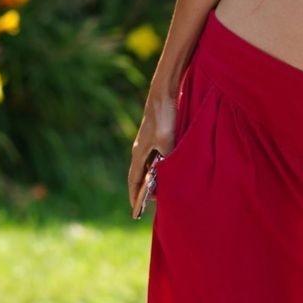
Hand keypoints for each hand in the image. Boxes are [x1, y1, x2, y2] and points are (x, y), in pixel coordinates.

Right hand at [128, 95, 178, 216]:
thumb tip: (168, 175)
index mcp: (139, 152)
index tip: (135, 211)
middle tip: (148, 206)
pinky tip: (168, 170)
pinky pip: (155, 157)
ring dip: (152, 178)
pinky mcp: (156, 135)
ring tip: (160, 192)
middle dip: (143, 190)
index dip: (135, 196)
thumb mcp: (167, 140)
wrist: (164, 91)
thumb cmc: (165, 116)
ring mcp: (147, 141)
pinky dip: (158, 167)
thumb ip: (168, 159)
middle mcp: (140, 148)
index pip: (134, 180)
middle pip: (139, 174)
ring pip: (148, 165)